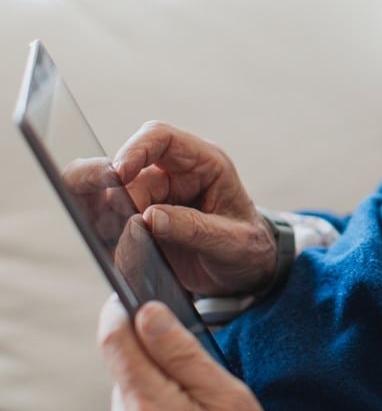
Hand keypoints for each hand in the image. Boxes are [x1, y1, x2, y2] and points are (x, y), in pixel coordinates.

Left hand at [98, 295, 271, 410]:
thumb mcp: (226, 395)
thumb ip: (182, 353)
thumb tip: (147, 313)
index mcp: (150, 406)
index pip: (114, 340)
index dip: (120, 311)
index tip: (130, 296)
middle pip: (123, 364)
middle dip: (152, 355)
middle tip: (193, 371)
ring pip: (129, 389)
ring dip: (156, 386)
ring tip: (193, 408)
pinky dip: (154, 409)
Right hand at [112, 121, 274, 295]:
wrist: (245, 273)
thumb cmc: (247, 248)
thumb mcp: (234, 242)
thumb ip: (195, 229)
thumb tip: (148, 217)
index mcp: (203, 164)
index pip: (161, 137)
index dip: (135, 149)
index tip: (119, 174)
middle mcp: (171, 176)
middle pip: (124, 173)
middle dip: (114, 195)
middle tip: (119, 221)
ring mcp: (149, 200)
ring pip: (107, 199)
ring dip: (105, 220)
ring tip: (129, 248)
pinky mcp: (135, 226)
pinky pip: (106, 227)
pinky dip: (105, 240)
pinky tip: (124, 257)